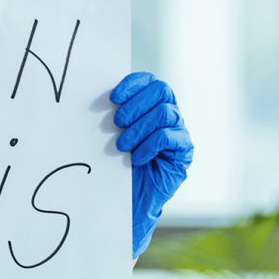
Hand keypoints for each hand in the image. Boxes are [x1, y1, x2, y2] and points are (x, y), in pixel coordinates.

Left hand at [111, 72, 192, 258]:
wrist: (129, 198)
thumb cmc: (116, 162)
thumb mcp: (110, 135)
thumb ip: (110, 115)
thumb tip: (94, 98)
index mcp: (150, 104)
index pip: (149, 80)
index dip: (133, 83)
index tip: (113, 97)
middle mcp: (168, 113)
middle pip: (162, 90)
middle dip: (137, 104)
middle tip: (117, 122)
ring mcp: (179, 131)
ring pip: (165, 113)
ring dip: (140, 128)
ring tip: (122, 145)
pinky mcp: (184, 151)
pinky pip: (170, 137)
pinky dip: (149, 145)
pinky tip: (136, 158)